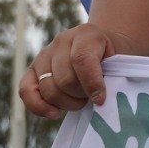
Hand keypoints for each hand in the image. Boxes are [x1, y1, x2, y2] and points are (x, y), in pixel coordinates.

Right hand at [20, 23, 141, 117]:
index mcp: (87, 33)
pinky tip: (55, 114)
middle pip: (64, 79)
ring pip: (48, 88)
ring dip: (66, 102)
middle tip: (93, 98)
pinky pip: (26, 90)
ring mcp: (45, 54)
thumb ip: (113, 76)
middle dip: (81, 96)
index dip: (91, 83)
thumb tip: (100, 101)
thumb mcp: (122, 60)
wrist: (104, 47)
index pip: (82, 59)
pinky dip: (39, 106)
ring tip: (81, 100)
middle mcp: (62, 40)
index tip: (101, 100)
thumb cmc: (116, 58)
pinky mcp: (32, 69)